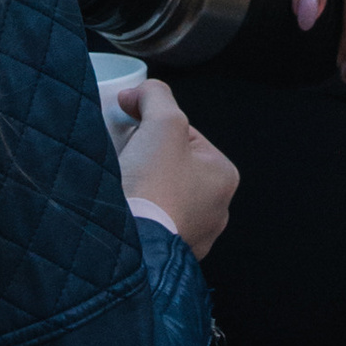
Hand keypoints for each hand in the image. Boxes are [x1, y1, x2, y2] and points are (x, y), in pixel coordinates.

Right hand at [115, 75, 238, 258]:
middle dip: (145, 157)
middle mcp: (216, 209)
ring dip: (140, 185)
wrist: (132, 244)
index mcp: (223, 176)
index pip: (184, 135)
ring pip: (161, 194)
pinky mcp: (166, 252)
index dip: (152, 126)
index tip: (131, 130)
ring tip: (121, 183)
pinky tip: (122, 207)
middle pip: (172, 165)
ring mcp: (193, 235)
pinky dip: (136, 211)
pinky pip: (150, 221)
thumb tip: (140, 93)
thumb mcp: (162, 121)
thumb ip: (156, 95)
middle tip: (124, 157)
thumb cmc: (155, 185)